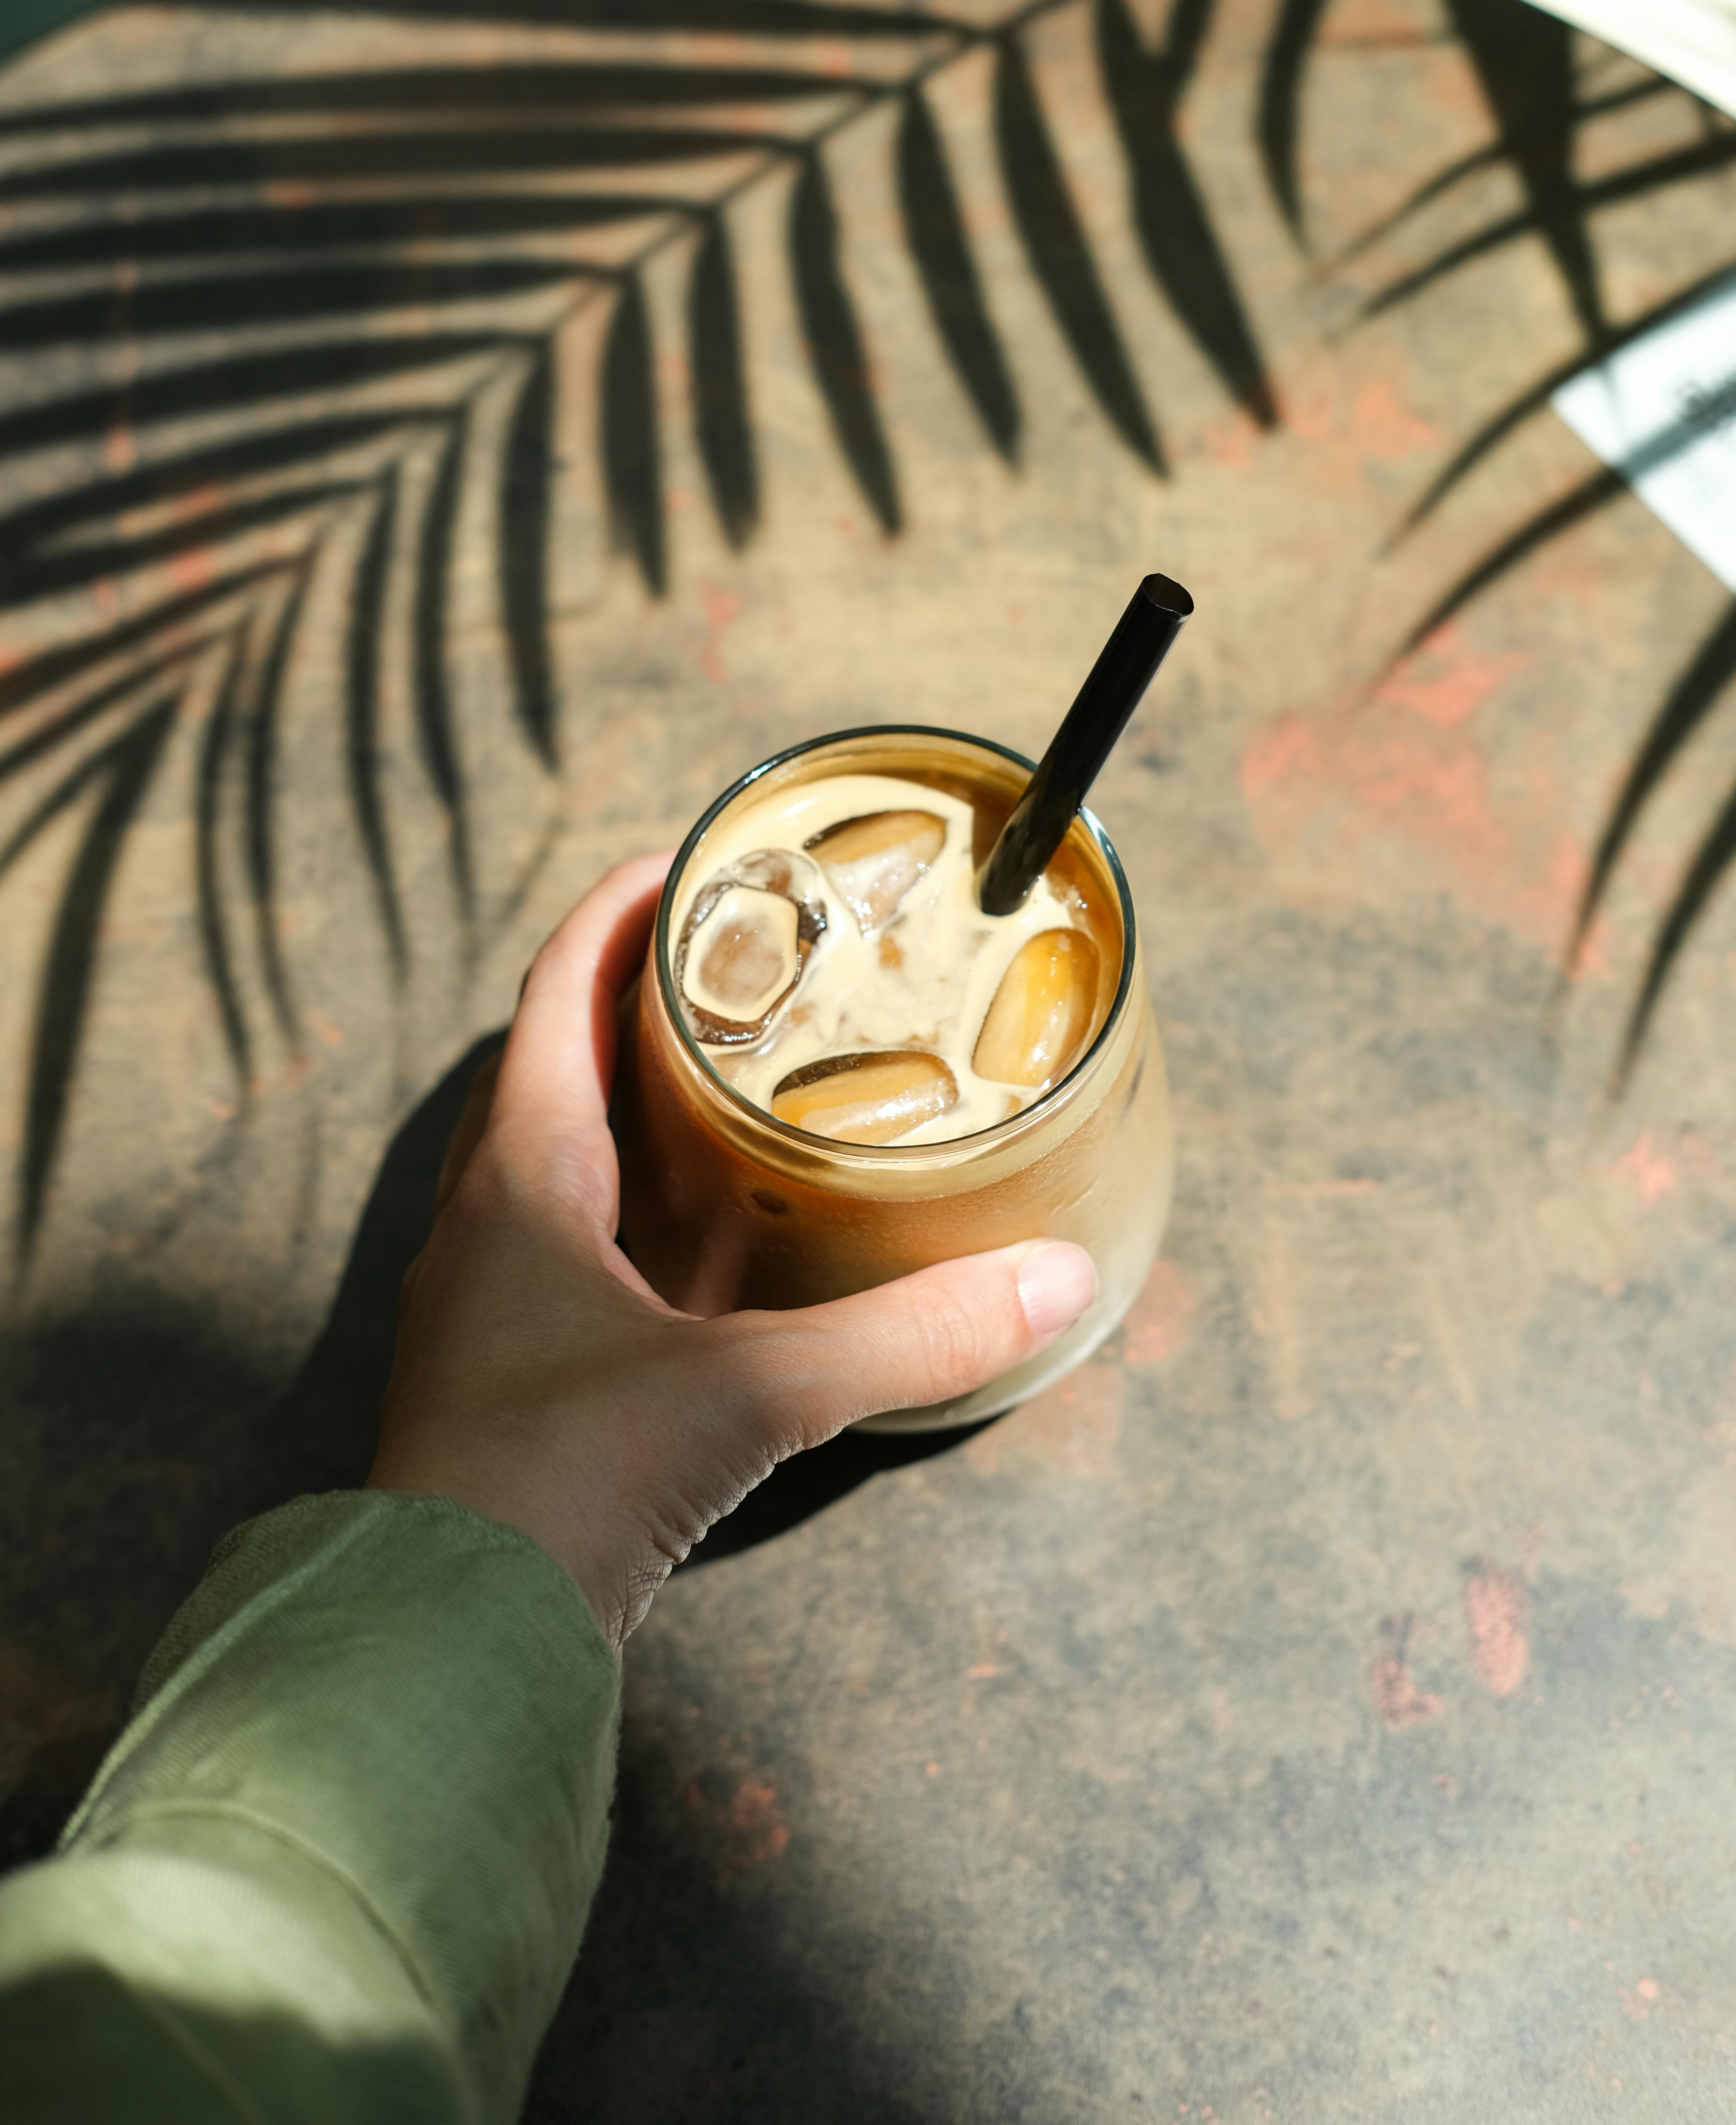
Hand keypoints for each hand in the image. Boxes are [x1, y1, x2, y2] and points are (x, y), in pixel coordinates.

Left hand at [367, 854, 1097, 1644]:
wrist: (447, 1644)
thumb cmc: (565, 1483)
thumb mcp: (755, 1391)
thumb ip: (911, 1334)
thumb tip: (1056, 1279)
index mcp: (519, 1178)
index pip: (557, 993)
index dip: (618, 915)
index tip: (688, 861)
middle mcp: (486, 1223)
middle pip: (553, 1064)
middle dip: (637, 1003)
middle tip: (738, 967)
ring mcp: (490, 1305)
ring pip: (560, 1161)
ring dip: (635, 1110)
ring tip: (735, 1085)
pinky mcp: (513, 1378)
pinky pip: (576, 1251)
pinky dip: (642, 1216)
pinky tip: (716, 1244)